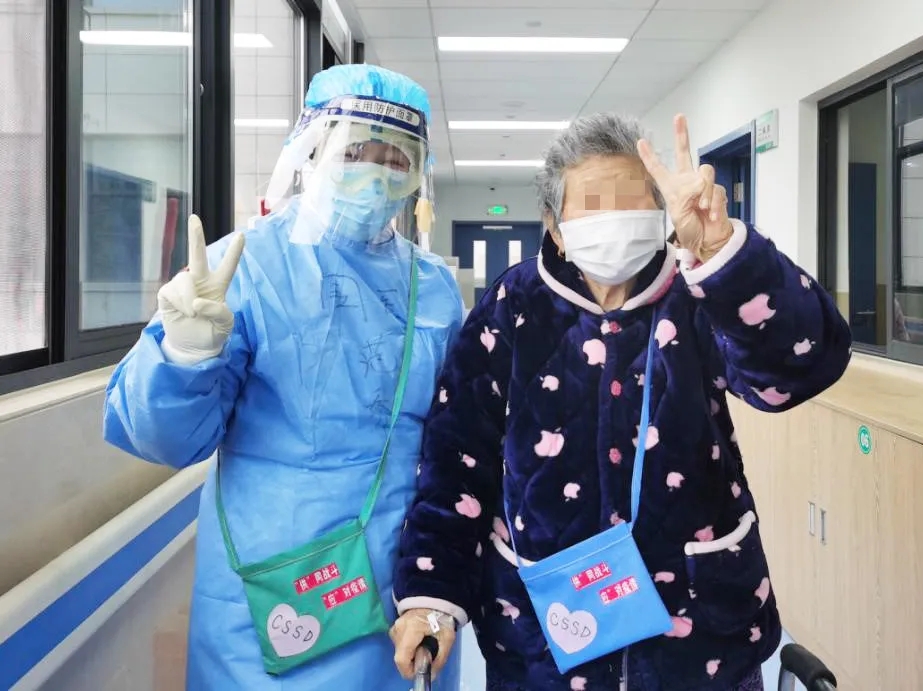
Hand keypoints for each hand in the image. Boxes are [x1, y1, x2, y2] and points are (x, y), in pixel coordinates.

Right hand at [157, 214, 244, 364]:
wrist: (193, 347)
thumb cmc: (212, 333)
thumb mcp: (225, 324)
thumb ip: (217, 310)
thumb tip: (196, 302)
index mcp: (218, 286)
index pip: (228, 266)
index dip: (234, 252)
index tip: (242, 235)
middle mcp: (200, 282)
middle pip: (197, 255)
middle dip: (195, 236)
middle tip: (194, 218)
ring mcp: (183, 287)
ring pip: (184, 280)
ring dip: (189, 298)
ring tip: (193, 314)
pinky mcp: (168, 294)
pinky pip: (172, 290)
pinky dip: (180, 302)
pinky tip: (184, 312)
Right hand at [390, 608, 456, 679]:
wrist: (436, 598)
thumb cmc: (442, 617)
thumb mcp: (447, 639)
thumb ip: (440, 658)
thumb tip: (433, 674)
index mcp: (411, 629)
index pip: (402, 658)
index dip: (409, 670)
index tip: (420, 670)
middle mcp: (399, 628)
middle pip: (400, 655)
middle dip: (412, 662)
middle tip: (426, 655)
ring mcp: (395, 626)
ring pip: (399, 650)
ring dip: (410, 654)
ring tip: (423, 646)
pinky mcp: (395, 626)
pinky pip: (398, 643)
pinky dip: (407, 647)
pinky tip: (418, 641)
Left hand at [637, 114, 733, 262]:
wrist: (708, 242)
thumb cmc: (691, 230)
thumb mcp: (679, 213)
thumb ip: (686, 195)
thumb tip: (700, 183)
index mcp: (672, 187)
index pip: (658, 169)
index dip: (649, 156)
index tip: (640, 141)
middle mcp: (687, 181)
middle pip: (684, 153)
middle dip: (682, 134)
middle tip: (679, 117)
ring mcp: (703, 185)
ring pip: (705, 172)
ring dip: (703, 192)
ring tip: (702, 208)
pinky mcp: (718, 191)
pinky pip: (716, 190)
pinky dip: (713, 204)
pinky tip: (711, 215)